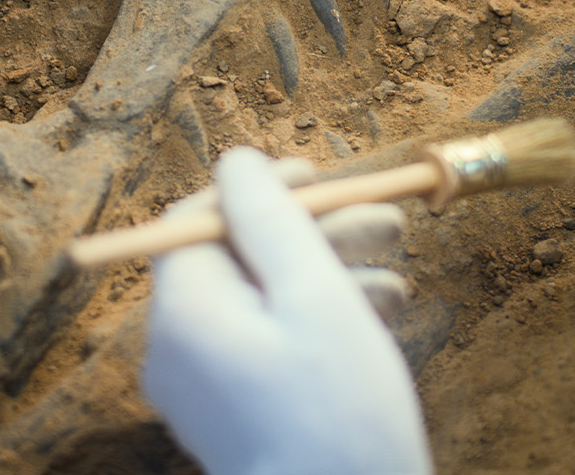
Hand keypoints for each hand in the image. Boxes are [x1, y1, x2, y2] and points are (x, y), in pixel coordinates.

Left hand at [142, 148, 432, 474]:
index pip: (196, 218)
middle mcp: (176, 346)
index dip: (259, 190)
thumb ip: (270, 217)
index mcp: (182, 310)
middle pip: (233, 258)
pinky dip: (313, 322)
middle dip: (311, 232)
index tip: (320, 178)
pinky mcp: (231, 414)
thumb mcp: (313, 293)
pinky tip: (376, 317)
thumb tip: (236, 161)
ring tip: (399, 276)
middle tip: (387, 221)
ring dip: (326, 275)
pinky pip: (263, 344)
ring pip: (258, 301)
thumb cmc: (336, 411)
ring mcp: (201, 386)